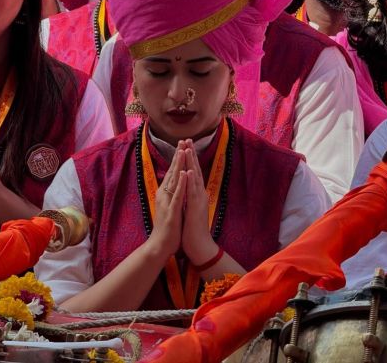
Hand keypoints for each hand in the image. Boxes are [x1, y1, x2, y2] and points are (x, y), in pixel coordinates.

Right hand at [147, 143, 187, 258]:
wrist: (159, 246)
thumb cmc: (167, 228)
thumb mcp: (169, 207)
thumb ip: (171, 195)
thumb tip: (173, 185)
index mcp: (166, 193)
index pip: (173, 172)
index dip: (178, 158)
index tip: (182, 145)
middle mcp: (165, 194)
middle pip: (173, 171)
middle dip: (178, 155)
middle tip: (182, 140)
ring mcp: (167, 202)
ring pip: (174, 179)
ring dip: (179, 164)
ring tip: (183, 150)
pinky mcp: (172, 210)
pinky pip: (178, 194)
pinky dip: (182, 183)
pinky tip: (185, 173)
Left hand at [181, 140, 217, 265]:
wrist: (200, 247)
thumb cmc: (193, 230)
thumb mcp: (190, 210)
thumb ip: (189, 198)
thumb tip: (186, 188)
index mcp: (197, 194)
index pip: (193, 172)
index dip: (190, 159)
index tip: (186, 145)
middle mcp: (200, 194)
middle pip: (196, 170)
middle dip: (191, 154)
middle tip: (189, 139)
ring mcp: (198, 200)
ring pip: (195, 177)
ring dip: (191, 162)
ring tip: (189, 148)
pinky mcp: (195, 208)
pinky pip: (193, 192)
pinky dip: (191, 181)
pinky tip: (189, 170)